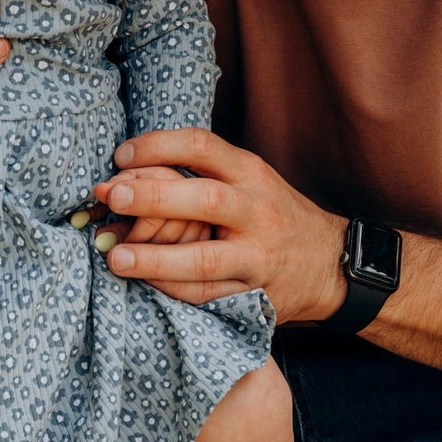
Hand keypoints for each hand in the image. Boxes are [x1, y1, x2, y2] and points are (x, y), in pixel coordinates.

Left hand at [90, 130, 348, 320]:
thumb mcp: (248, 181)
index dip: (158, 145)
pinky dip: (173, 289)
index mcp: (250, 172)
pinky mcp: (255, 294)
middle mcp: (256, 210)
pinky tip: (146, 282)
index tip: (120, 155)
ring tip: (115, 257)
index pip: (202, 146)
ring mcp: (258, 255)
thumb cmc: (271, 214)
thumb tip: (124, 175)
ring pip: (204, 258)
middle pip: (204, 199)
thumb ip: (199, 175)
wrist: (329, 262)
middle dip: (153, 197)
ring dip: (155, 258)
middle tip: (112, 197)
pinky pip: (208, 295)